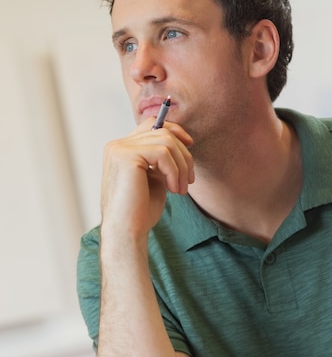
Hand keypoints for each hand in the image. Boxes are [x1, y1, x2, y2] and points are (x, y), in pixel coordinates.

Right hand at [100, 119, 193, 238]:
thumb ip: (161, 161)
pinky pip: (162, 153)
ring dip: (181, 166)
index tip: (190, 145)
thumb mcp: (155, 179)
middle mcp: (117, 145)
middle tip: (188, 181)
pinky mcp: (125, 156)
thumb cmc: (140, 212)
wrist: (127, 232)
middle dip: (183, 155)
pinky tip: (173, 189)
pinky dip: (174, 171)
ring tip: (180, 189)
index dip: (174, 130)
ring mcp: (119, 149)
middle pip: (163, 131)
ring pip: (166, 141)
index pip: (151, 124)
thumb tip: (181, 145)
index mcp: (122, 150)